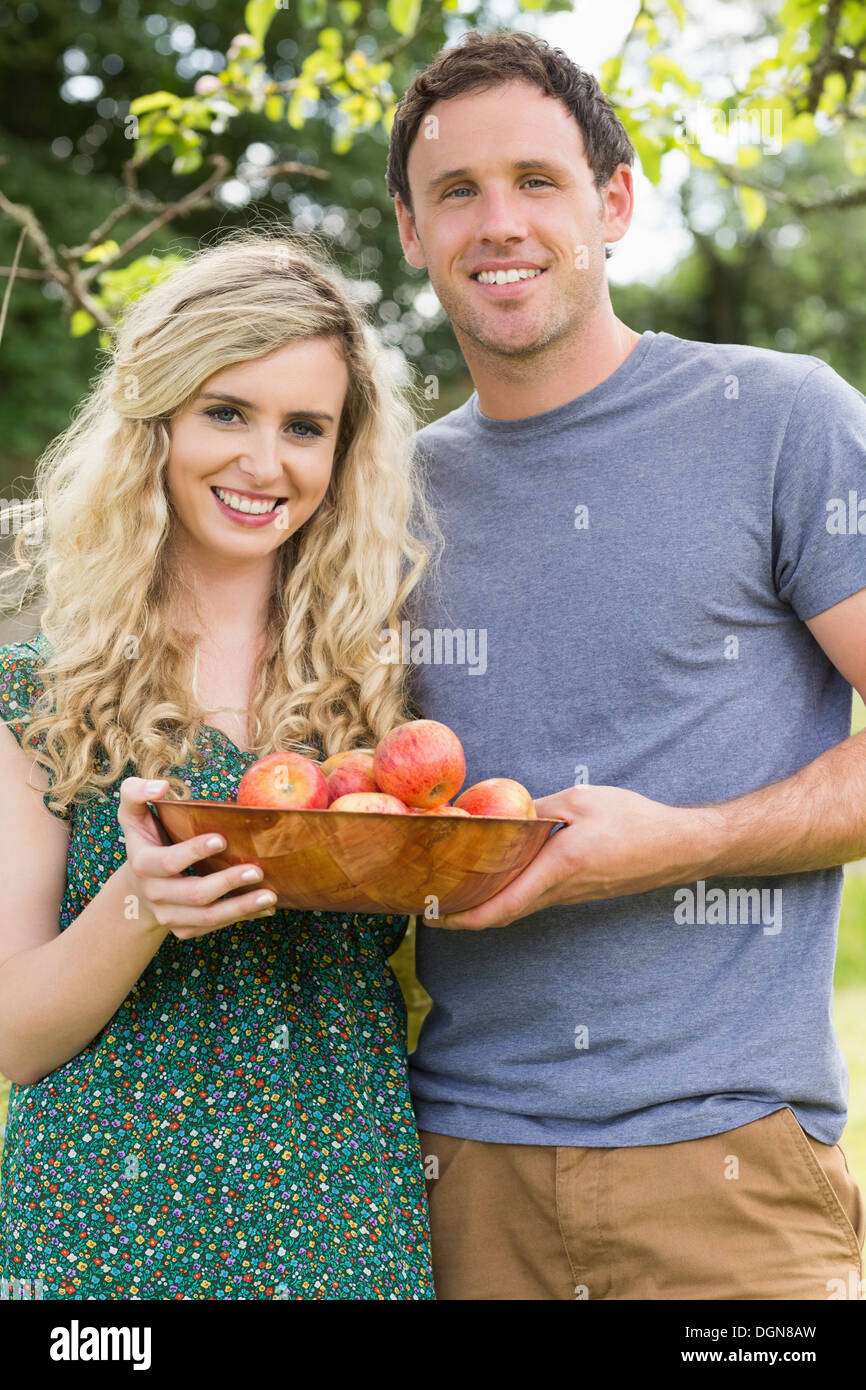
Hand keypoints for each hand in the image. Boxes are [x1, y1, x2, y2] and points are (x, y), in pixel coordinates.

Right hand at [118, 777, 277, 940]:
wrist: (138, 885)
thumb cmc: (145, 839)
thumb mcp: (132, 813)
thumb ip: (136, 792)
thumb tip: (161, 786)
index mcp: (143, 864)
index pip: (168, 862)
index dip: (194, 852)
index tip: (222, 839)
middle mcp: (155, 894)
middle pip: (194, 894)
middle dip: (227, 883)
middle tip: (257, 870)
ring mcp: (169, 915)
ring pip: (207, 917)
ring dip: (240, 907)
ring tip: (270, 895)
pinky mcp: (184, 928)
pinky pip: (214, 927)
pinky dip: (243, 918)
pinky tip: (266, 907)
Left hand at [433, 784, 707, 929]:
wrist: (678, 847)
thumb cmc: (633, 820)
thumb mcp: (580, 802)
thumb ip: (538, 811)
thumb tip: (502, 817)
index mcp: (559, 868)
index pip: (502, 905)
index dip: (463, 916)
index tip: (433, 914)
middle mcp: (561, 891)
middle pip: (503, 912)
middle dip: (464, 914)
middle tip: (429, 904)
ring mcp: (571, 896)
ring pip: (518, 906)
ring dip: (484, 904)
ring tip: (452, 889)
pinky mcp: (580, 892)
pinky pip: (534, 898)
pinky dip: (507, 894)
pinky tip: (495, 877)